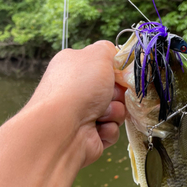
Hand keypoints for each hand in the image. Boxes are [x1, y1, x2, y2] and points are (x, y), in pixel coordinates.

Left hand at [28, 41, 125, 166]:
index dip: (116, 71)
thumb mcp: (98, 55)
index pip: (103, 67)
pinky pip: (111, 131)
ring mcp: (81, 115)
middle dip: (118, 93)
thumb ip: (109, 50)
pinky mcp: (89, 137)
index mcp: (74, 68)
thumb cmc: (79, 86)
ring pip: (116, 111)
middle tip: (111, 95)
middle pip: (113, 90)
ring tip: (101, 114)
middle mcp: (76, 91)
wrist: (64, 128)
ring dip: (115, 112)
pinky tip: (97, 129)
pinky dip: (108, 129)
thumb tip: (114, 55)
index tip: (123, 75)